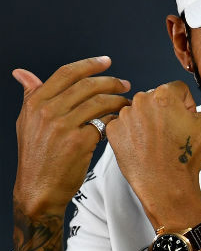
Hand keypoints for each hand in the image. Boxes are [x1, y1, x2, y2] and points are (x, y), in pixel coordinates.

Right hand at [12, 56, 130, 217]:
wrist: (38, 189)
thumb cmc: (36, 156)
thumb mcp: (26, 122)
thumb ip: (30, 95)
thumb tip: (22, 73)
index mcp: (35, 103)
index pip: (67, 73)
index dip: (90, 64)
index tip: (106, 61)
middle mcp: (48, 111)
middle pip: (87, 85)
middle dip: (111, 81)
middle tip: (125, 84)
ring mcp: (63, 126)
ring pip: (100, 102)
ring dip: (118, 100)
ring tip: (127, 103)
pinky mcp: (80, 142)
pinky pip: (106, 123)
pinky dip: (116, 119)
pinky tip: (121, 121)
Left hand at [105, 67, 200, 226]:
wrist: (166, 186)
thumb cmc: (189, 156)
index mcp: (164, 94)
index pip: (177, 90)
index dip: (185, 108)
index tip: (186, 126)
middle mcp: (140, 100)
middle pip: (158, 98)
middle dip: (165, 112)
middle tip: (173, 136)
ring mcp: (124, 115)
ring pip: (141, 110)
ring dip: (149, 122)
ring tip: (158, 143)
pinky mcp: (112, 130)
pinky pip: (125, 123)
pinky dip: (133, 132)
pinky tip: (144, 146)